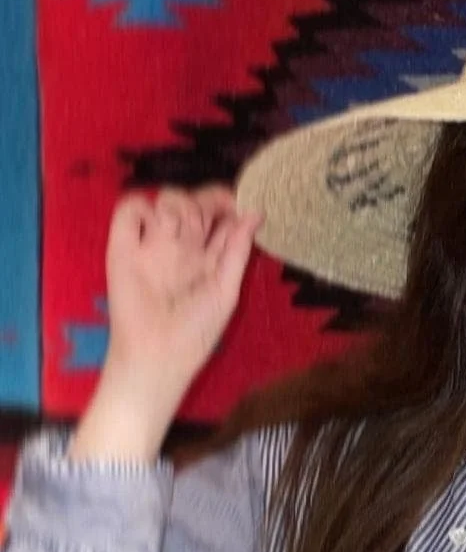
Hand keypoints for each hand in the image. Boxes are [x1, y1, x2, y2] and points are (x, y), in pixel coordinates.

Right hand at [71, 185, 261, 461]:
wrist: (158, 353)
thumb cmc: (196, 330)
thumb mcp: (226, 291)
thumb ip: (238, 250)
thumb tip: (256, 212)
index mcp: (207, 256)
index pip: (219, 216)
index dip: (228, 204)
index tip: (238, 204)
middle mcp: (181, 246)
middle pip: (194, 202)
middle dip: (206, 201)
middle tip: (206, 221)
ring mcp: (152, 243)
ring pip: (165, 198)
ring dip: (178, 205)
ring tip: (180, 232)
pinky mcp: (123, 245)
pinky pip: (129, 209)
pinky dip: (142, 208)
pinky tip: (155, 227)